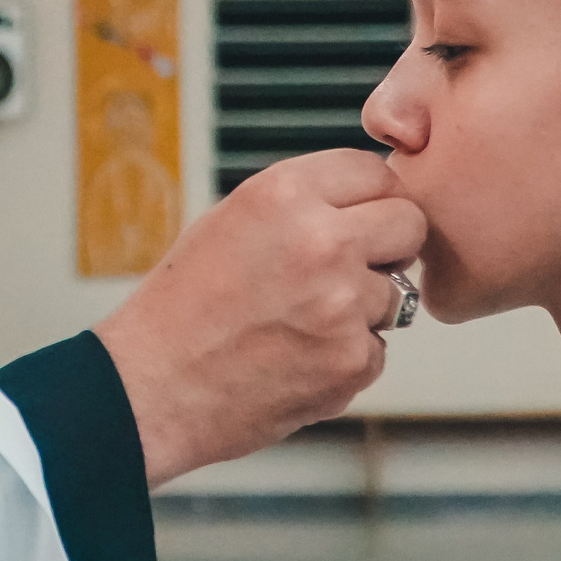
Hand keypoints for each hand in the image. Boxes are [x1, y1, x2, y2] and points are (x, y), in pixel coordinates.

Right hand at [95, 150, 425, 486]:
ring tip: (301, 322)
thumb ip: (302, 204)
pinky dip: (347, 358)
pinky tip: (297, 359)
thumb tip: (370, 200)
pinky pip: (378, 349)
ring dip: (365, 308)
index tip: (358, 220)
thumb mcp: (230, 221)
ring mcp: (342, 305)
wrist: (152, 387)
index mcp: (285, 194)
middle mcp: (322, 242)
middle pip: (408, 224)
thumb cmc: (182, 306)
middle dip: (388, 246)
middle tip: (347, 270)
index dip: (370, 199)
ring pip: (398, 293)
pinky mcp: (351, 362)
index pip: (376, 173)